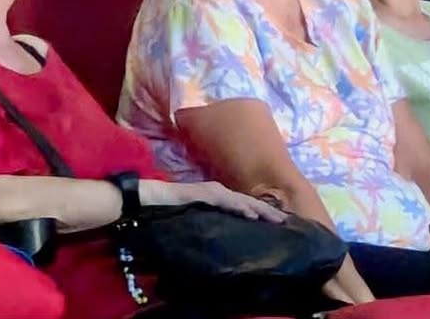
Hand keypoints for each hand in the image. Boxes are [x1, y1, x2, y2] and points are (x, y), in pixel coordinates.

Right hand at [139, 180, 286, 222]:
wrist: (143, 200)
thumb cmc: (165, 210)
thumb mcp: (192, 219)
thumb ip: (207, 224)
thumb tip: (221, 238)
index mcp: (215, 199)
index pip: (242, 206)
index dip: (261, 213)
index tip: (277, 224)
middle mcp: (216, 192)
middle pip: (247, 202)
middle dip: (267, 211)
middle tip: (286, 222)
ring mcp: (209, 191)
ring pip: (240, 200)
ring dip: (260, 209)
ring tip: (276, 219)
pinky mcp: (201, 194)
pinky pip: (225, 201)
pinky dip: (240, 207)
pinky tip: (252, 214)